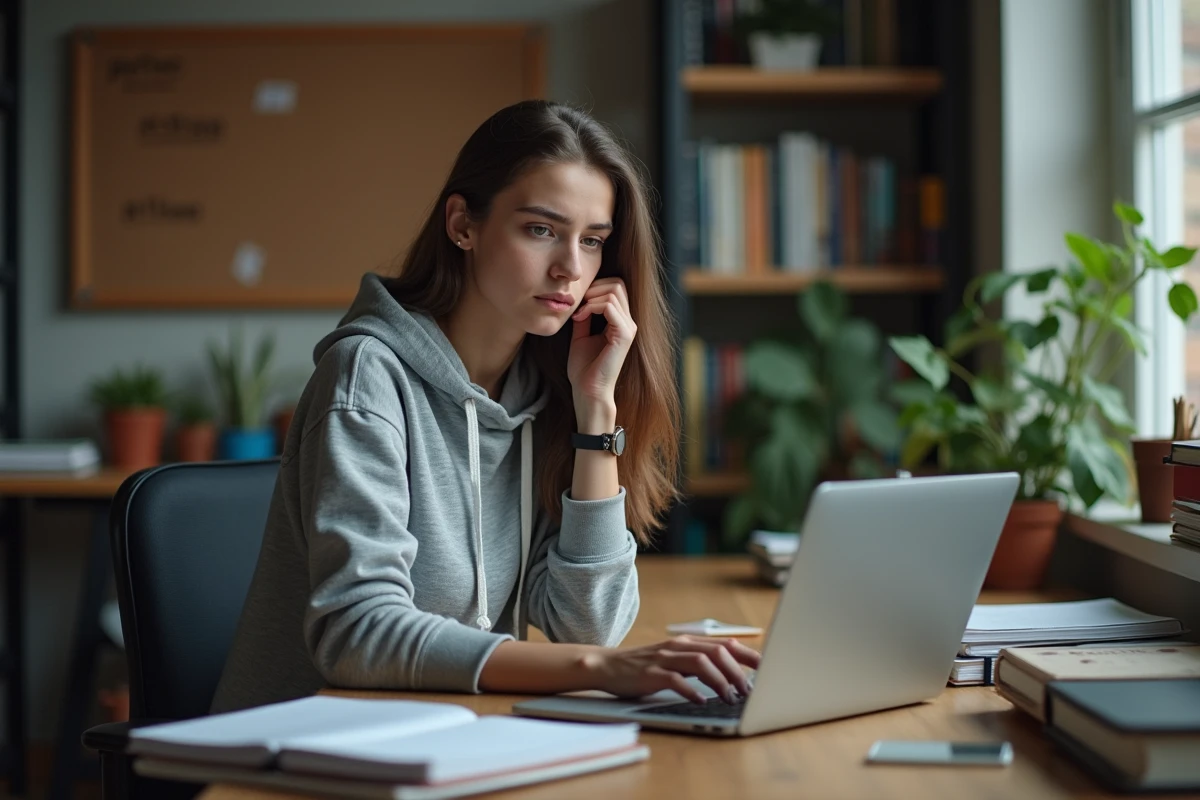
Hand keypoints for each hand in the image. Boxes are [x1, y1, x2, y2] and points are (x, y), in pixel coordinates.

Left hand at [567, 277, 635, 407]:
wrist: (588, 391)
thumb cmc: (584, 369)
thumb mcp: (581, 335)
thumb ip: (584, 316)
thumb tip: (580, 299)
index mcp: (620, 322)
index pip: (616, 287)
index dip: (596, 287)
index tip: (579, 304)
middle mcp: (628, 322)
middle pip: (617, 284)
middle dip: (594, 287)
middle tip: (579, 304)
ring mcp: (628, 328)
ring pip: (613, 291)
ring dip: (591, 298)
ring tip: (579, 313)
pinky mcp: (624, 335)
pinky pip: (609, 306)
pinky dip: (592, 307)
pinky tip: (580, 318)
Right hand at [584, 635, 760, 703]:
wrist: (607, 666)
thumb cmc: (644, 666)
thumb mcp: (674, 658)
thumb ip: (699, 659)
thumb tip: (732, 660)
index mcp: (687, 642)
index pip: (725, 644)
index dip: (747, 655)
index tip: (767, 668)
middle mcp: (678, 646)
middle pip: (716, 652)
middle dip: (737, 672)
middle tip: (749, 692)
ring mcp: (664, 658)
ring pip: (700, 663)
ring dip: (719, 681)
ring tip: (730, 698)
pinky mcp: (651, 673)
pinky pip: (675, 680)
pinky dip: (691, 690)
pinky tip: (701, 701)